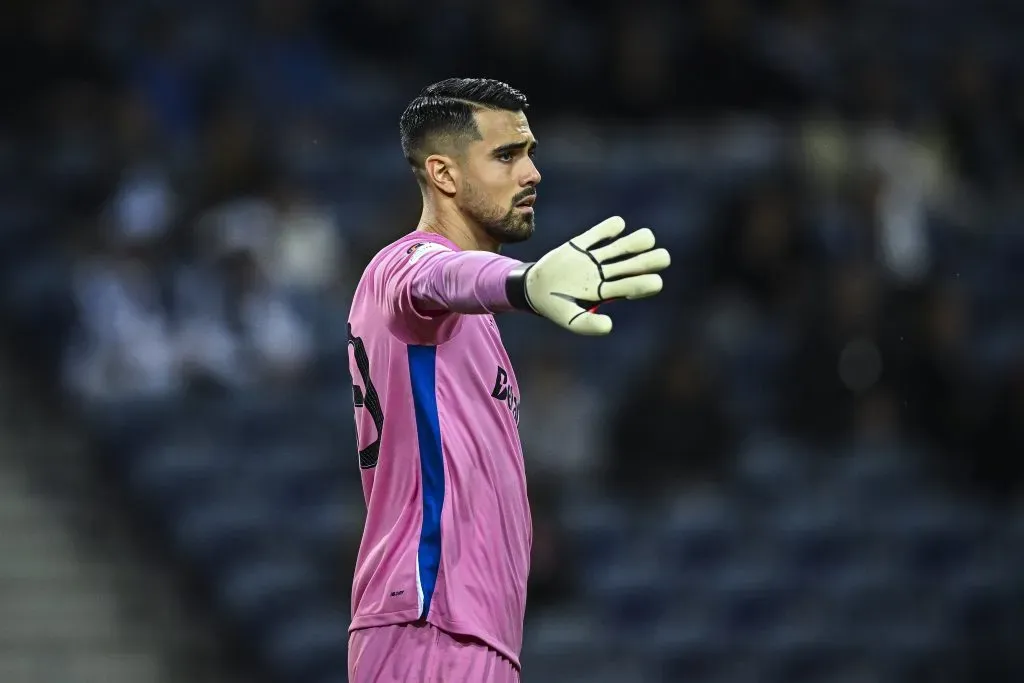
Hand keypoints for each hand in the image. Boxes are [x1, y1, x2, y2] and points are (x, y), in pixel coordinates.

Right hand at [506, 216, 669, 334]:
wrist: (534, 289)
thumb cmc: (556, 308)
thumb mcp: (569, 320)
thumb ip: (588, 325)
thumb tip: (610, 325)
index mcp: (608, 292)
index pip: (636, 286)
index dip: (644, 284)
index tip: (647, 284)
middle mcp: (607, 273)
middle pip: (638, 264)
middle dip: (651, 260)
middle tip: (659, 259)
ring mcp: (596, 257)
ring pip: (625, 245)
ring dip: (638, 241)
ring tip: (642, 240)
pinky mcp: (582, 243)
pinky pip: (602, 231)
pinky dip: (610, 228)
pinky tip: (612, 230)